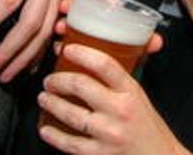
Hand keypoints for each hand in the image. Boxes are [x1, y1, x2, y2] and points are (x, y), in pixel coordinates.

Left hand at [38, 44, 189, 154]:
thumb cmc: (148, 126)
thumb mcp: (138, 96)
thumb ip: (118, 80)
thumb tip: (90, 62)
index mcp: (131, 91)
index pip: (104, 64)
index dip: (82, 53)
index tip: (68, 49)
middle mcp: (120, 110)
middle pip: (80, 85)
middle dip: (57, 80)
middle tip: (49, 80)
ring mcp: (109, 133)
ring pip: (71, 114)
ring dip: (51, 103)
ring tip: (44, 98)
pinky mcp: (100, 154)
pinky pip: (70, 143)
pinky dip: (54, 135)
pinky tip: (45, 128)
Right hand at [53, 0, 163, 55]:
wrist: (117, 81)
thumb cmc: (127, 57)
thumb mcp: (137, 47)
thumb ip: (146, 42)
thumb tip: (157, 41)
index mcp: (110, 12)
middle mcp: (94, 18)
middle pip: (79, 3)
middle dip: (69, 2)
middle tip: (63, 7)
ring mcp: (82, 31)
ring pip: (69, 21)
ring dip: (62, 22)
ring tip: (60, 28)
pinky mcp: (74, 46)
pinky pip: (64, 40)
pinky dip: (59, 41)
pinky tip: (58, 46)